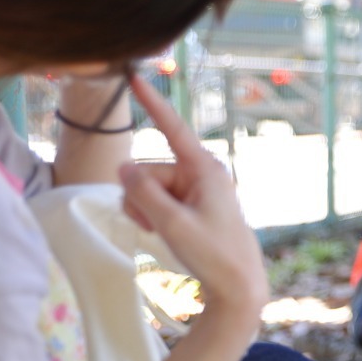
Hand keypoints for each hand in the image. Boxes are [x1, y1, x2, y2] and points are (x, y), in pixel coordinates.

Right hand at [119, 76, 268, 314]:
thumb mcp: (172, 223)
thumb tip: (124, 168)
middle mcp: (200, 173)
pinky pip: (156, 200)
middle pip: (149, 169)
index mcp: (204, 169)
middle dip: (139, 194)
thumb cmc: (213, 254)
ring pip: (148, 186)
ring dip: (143, 208)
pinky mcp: (191, 204)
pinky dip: (151, 214)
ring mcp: (195, 189)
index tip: (135, 75)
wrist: (238, 285)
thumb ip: (143, 193)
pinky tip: (160, 231)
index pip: (172, 128)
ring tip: (160, 231)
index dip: (152, 103)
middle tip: (153, 224)